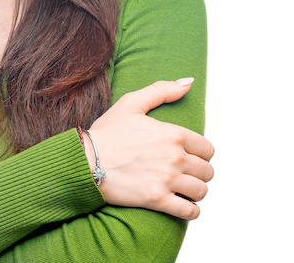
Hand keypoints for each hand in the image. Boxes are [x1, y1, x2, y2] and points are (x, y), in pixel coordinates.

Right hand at [85, 79, 214, 219]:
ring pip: (201, 191)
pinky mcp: (157, 200)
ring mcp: (166, 180)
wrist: (85, 160)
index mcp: (173, 133)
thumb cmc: (107, 132)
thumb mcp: (132, 103)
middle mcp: (174, 157)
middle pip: (207, 171)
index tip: (192, 156)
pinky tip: (183, 205)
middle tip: (187, 173)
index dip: (202, 153)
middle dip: (199, 172)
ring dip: (196, 191)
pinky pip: (189, 212)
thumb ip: (163, 90)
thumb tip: (189, 82)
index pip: (208, 149)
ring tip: (184, 189)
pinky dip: (191, 211)